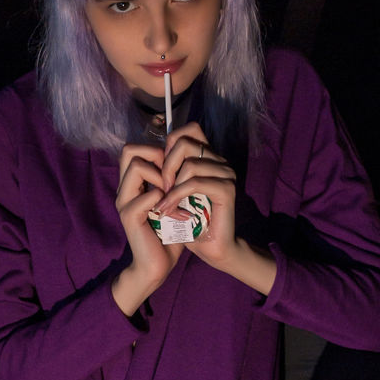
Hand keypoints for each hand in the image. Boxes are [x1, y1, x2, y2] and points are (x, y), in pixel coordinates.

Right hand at [111, 142, 183, 315]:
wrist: (157, 266)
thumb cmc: (168, 235)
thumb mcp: (172, 202)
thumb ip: (172, 182)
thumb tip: (187, 158)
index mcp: (131, 185)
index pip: (133, 149)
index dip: (155, 150)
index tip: (174, 168)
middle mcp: (123, 190)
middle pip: (129, 151)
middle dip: (157, 157)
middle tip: (173, 177)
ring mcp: (124, 203)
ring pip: (136, 167)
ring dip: (160, 176)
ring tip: (173, 193)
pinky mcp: (130, 217)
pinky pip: (147, 194)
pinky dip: (165, 199)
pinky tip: (177, 213)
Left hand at [154, 123, 276, 295]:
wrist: (211, 249)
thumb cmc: (190, 222)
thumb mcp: (175, 192)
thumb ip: (170, 171)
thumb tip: (153, 152)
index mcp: (208, 157)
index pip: (189, 129)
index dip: (168, 144)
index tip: (159, 171)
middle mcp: (220, 161)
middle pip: (185, 142)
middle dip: (166, 165)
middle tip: (160, 188)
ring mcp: (226, 174)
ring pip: (190, 164)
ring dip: (170, 186)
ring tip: (163, 204)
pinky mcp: (227, 189)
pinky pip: (195, 183)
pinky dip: (176, 196)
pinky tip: (168, 209)